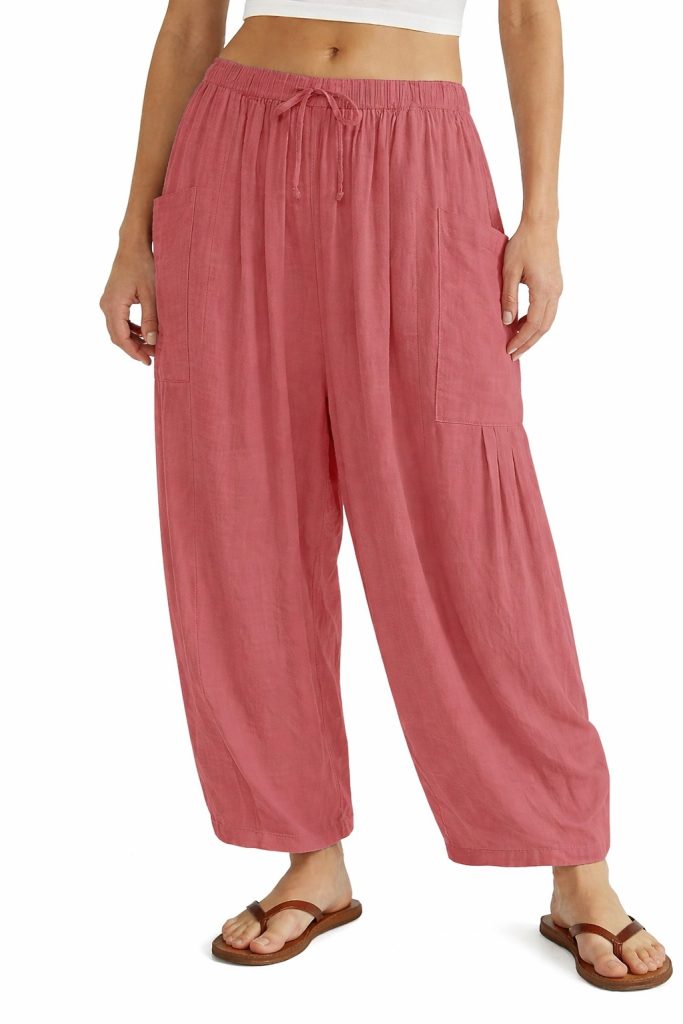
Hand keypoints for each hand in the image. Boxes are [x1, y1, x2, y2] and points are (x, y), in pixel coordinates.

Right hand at [100, 244, 157, 364]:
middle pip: (117, 336)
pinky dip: (131, 330)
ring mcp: (108, 302)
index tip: (148, 361)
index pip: (121, 338)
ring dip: (133, 340)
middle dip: (134, 348)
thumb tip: (152, 341)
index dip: (134, 352)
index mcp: (113, 306)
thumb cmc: (143, 265)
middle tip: (153, 356)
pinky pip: (119, 321)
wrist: (133, 245)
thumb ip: (151, 319)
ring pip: (118, 330)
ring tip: (151, 346)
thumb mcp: (151, 294)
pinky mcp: (112, 299)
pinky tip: (144, 333)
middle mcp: (106, 305)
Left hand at [501, 219, 562, 359]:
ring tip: (517, 343)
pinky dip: (537, 322)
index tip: (509, 350)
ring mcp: (558, 288)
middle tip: (513, 355)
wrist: (541, 225)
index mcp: (544, 290)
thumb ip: (508, 297)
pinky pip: (549, 310)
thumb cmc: (523, 244)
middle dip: (528, 343)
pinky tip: (523, 324)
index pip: (533, 324)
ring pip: (548, 320)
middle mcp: (555, 292)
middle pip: (544, 327)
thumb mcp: (509, 271)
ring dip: (533, 334)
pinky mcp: (556, 284)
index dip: (521, 340)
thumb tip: (507, 322)